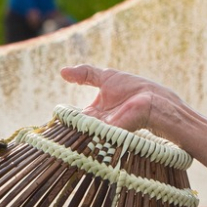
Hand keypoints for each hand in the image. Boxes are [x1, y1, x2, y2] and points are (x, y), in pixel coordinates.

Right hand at [60, 64, 181, 134]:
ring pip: (86, 135)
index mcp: (92, 115)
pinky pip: (101, 135)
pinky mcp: (117, 130)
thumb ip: (84, 74)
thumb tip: (61, 71)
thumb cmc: (132, 89)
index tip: (52, 122)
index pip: (71, 121)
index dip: (62, 121)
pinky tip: (86, 130)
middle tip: (55, 130)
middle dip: (67, 131)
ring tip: (67, 133)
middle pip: (76, 131)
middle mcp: (96, 125)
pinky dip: (93, 134)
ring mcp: (106, 130)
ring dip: (78, 133)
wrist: (155, 97)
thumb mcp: (105, 78)